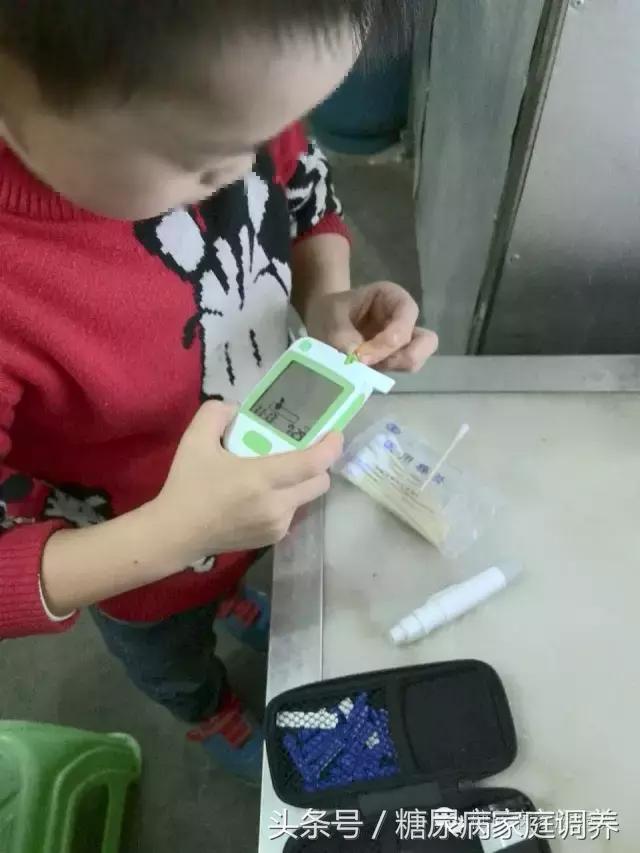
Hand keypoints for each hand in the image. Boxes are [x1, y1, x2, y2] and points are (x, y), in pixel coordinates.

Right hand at [153, 401, 342, 560]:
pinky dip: (287, 500)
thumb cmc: (186, 486)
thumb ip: (217, 413)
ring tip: (280, 473)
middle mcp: (276, 505)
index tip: (335, 433)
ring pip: (306, 498)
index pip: (313, 463)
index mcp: (261, 478)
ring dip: (301, 483)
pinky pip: (292, 513)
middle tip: (304, 451)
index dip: (331, 447)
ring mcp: (277, 525)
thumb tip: (238, 409)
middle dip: (319, 465)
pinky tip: (265, 495)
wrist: (175, 534)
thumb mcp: (195, 440)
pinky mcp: (272, 539)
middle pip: (320, 482)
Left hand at [305, 282, 437, 371]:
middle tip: (371, 363)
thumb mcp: (331, 316)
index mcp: (393, 298)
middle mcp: (404, 321)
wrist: (322, 324)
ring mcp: (401, 343)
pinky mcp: (392, 361)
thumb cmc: (330, 311)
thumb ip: (341, 334)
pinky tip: (359, 373)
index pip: (407, 315)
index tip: (361, 355)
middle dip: (403, 357)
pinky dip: (381, 376)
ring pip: (415, 361)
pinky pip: (398, 372)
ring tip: (362, 367)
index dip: (390, 339)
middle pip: (426, 342)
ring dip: (392, 368)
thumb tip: (356, 357)